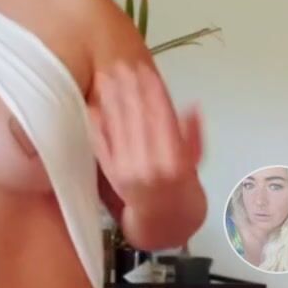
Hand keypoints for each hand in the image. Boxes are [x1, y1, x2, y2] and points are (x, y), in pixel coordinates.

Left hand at [86, 60, 203, 213]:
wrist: (165, 222)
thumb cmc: (181, 189)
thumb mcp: (195, 162)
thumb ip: (192, 136)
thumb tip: (193, 108)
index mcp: (174, 159)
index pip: (161, 117)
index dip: (152, 92)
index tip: (145, 70)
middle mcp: (150, 165)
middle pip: (137, 119)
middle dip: (129, 90)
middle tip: (122, 65)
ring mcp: (128, 170)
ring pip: (119, 128)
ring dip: (112, 101)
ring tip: (108, 77)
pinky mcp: (111, 175)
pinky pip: (102, 147)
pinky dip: (97, 127)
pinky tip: (92, 107)